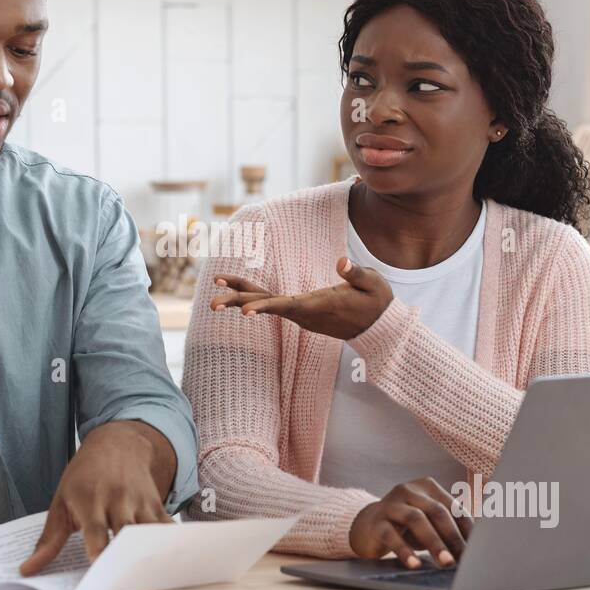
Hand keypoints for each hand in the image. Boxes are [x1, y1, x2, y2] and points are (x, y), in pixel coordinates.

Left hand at [19, 420, 175, 575]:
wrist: (117, 444)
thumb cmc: (85, 476)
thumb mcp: (61, 502)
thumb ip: (48, 540)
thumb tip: (28, 570)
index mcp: (90, 500)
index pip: (96, 530)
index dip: (99, 549)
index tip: (98, 567)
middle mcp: (117, 499)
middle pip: (125, 533)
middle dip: (124, 557)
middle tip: (122, 582)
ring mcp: (139, 501)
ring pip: (148, 531)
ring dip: (148, 553)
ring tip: (147, 577)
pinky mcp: (156, 504)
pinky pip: (166, 527)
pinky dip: (169, 543)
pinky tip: (170, 561)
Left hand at [209, 257, 392, 339]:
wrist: (378, 328)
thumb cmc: (377, 303)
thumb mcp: (373, 285)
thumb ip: (357, 274)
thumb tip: (342, 262)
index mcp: (319, 306)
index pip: (287, 306)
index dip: (265, 308)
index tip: (244, 312)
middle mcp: (305, 312)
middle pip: (267, 306)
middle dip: (239, 302)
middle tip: (212, 303)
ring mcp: (302, 313)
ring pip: (266, 303)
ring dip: (240, 296)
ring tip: (215, 289)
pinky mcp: (301, 311)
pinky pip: (273, 303)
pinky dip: (254, 297)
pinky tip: (236, 293)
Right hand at [349, 477, 472, 568]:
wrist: (368, 527)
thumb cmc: (406, 527)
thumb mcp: (429, 523)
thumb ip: (448, 529)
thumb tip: (475, 549)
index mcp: (427, 487)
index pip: (453, 507)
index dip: (467, 530)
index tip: (478, 551)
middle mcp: (409, 490)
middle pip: (437, 511)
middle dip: (453, 537)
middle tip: (463, 559)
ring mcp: (391, 503)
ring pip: (416, 519)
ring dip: (434, 542)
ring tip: (445, 563)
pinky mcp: (376, 521)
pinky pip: (391, 535)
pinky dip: (405, 551)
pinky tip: (415, 564)